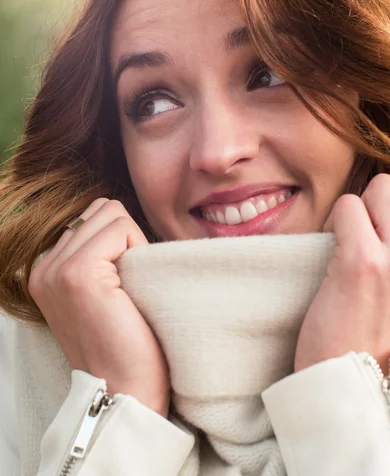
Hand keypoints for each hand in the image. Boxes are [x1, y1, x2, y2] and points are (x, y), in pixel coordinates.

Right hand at [29, 198, 169, 417]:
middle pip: (100, 209)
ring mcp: (57, 269)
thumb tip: (120, 217)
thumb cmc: (124, 343)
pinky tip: (134, 284)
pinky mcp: (79, 272)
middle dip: (126, 235)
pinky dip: (138, 246)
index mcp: (46, 271)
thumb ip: (98, 255)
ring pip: (111, 212)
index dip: (120, 240)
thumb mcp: (100, 292)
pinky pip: (121, 226)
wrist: (124, 388)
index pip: (89, 218)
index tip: (124, 279)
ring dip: (132, 240)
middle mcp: (44, 267)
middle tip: (131, 278)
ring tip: (131, 281)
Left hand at [295, 173, 389, 374]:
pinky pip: (347, 207)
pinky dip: (333, 223)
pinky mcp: (364, 262)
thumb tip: (384, 203)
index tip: (377, 236)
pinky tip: (331, 254)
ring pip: (380, 186)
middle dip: (375, 202)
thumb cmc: (374, 339)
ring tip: (348, 244)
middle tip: (361, 234)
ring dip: (355, 211)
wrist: (353, 386)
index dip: (389, 212)